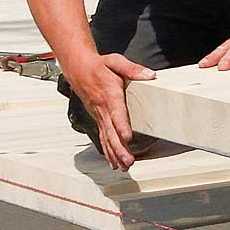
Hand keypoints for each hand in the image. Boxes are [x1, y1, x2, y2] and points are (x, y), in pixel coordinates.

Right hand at [67, 53, 155, 170]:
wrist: (79, 69)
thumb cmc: (99, 66)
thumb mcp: (116, 62)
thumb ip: (133, 69)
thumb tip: (150, 75)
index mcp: (110, 94)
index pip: (116, 112)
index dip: (121, 124)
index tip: (127, 136)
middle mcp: (103, 108)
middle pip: (111, 131)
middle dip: (119, 148)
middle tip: (128, 161)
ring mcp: (99, 115)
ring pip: (106, 138)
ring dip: (114, 154)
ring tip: (124, 167)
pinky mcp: (98, 119)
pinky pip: (103, 137)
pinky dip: (108, 152)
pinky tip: (114, 163)